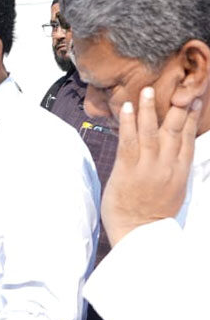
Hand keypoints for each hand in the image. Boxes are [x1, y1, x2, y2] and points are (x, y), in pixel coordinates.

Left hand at [102, 88, 200, 245]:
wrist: (138, 234)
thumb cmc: (152, 214)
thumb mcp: (174, 191)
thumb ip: (175, 169)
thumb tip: (176, 152)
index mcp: (181, 172)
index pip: (188, 138)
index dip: (191, 117)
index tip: (193, 98)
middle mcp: (167, 167)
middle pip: (174, 130)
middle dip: (176, 107)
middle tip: (178, 86)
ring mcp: (148, 168)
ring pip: (151, 132)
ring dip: (149, 109)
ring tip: (147, 90)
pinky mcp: (128, 170)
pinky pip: (128, 141)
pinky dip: (128, 123)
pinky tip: (126, 108)